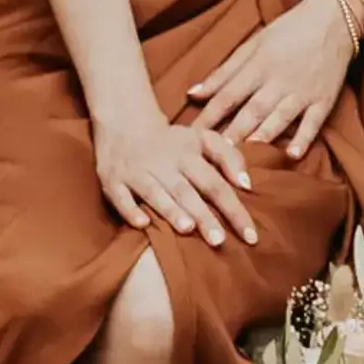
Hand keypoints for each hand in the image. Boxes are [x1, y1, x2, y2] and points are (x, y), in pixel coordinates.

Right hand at [92, 84, 258, 243]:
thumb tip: (247, 185)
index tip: (251, 235)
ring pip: (155, 192)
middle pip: (187, 191)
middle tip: (219, 241)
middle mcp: (164, 163)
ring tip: (187, 229)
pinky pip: (120, 197)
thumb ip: (229, 156)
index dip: (234, 209)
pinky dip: (130, 210)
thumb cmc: (171, 141)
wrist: (124, 122)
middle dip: (203, 216)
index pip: (216, 184)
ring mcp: (137, 172)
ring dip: (170, 210)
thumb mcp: (202, 139)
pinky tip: (142, 224)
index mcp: (189, 154)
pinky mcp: (112, 180)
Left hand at [186, 0, 353, 162]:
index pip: (228, 95)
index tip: (189, 137)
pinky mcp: (325, 99)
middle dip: (231, 134)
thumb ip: (224, 71)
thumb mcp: (254, 43)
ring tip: (245, 158)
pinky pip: (314, 121)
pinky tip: (293, 155)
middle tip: (213, 156)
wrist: (335, 17)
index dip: (208, 117)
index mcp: (259, 64)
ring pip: (279, 117)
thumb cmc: (290, 29)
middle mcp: (279, 79)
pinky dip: (304, 138)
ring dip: (262, 137)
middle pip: (251, 110)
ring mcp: (303, 90)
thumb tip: (193, 94)